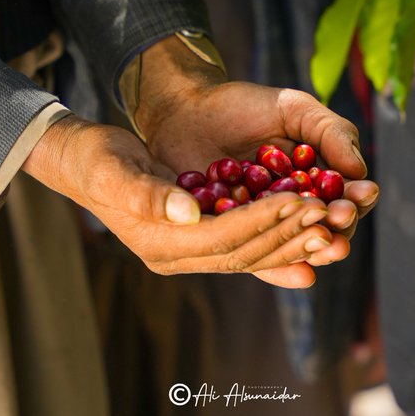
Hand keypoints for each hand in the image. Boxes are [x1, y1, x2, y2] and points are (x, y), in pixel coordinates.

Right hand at [23, 115, 332, 288]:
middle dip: (289, 234)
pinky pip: (246, 244)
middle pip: (244, 252)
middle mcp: (175, 256)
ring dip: (292, 241)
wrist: (82, 161)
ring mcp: (187, 251)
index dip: (263, 221)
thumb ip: (148, 193)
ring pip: (251, 253)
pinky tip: (310, 230)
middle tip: (331, 214)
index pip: (222, 237)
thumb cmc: (95, 158)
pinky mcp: (198, 237)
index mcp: (157, 244)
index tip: (301, 201)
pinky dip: (279, 238)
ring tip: (332, 225)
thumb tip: (188, 213)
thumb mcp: (114, 169)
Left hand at [134, 38, 379, 286]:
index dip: (353, 200)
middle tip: (342, 218)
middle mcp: (290, 214)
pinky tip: (295, 267)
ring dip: (311, 247)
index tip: (361, 194)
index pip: (343, 201)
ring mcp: (259, 229)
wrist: (184, 110)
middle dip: (337, 227)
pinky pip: (251, 256)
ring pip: (290, 248)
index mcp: (314, 185)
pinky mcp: (227, 240)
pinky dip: (273, 263)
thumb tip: (360, 171)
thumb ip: (330, 132)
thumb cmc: (242, 106)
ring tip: (324, 239)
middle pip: (321, 232)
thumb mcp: (292, 109)